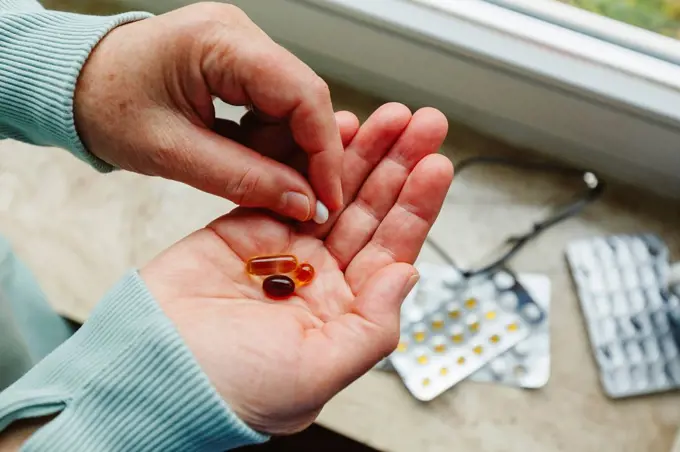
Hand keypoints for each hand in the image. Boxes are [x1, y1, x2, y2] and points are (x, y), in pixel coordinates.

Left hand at [74, 2, 342, 221]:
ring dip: (282, 152)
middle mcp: (241, 35)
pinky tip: (244, 159)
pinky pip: (273, 108)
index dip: (324, 151)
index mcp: (221, 41)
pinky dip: (266, 142)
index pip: (302, 94)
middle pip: (304, 101)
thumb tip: (304, 203)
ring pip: (293, 108)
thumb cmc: (106, 106)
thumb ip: (243, 179)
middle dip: (304, 156)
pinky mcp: (239, 64)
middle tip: (298, 203)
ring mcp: (243, 47)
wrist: (73, 83)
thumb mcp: (172, 153)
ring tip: (249, 176)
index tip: (327, 198)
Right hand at [140, 104, 452, 433]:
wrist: (153, 369)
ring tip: (390, 118)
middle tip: (424, 125)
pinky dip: (308, 157)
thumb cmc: (230, 388)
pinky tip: (334, 130)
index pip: (391, 250)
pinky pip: (285, 183)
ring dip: (362, 154)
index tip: (436, 166)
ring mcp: (282, 249)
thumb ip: (372, 326)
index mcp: (341, 311)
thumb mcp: (317, 373)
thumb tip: (407, 274)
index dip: (416, 206)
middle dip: (398, 167)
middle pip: (369, 212)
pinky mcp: (245, 228)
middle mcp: (317, 277)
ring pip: (332, 191)